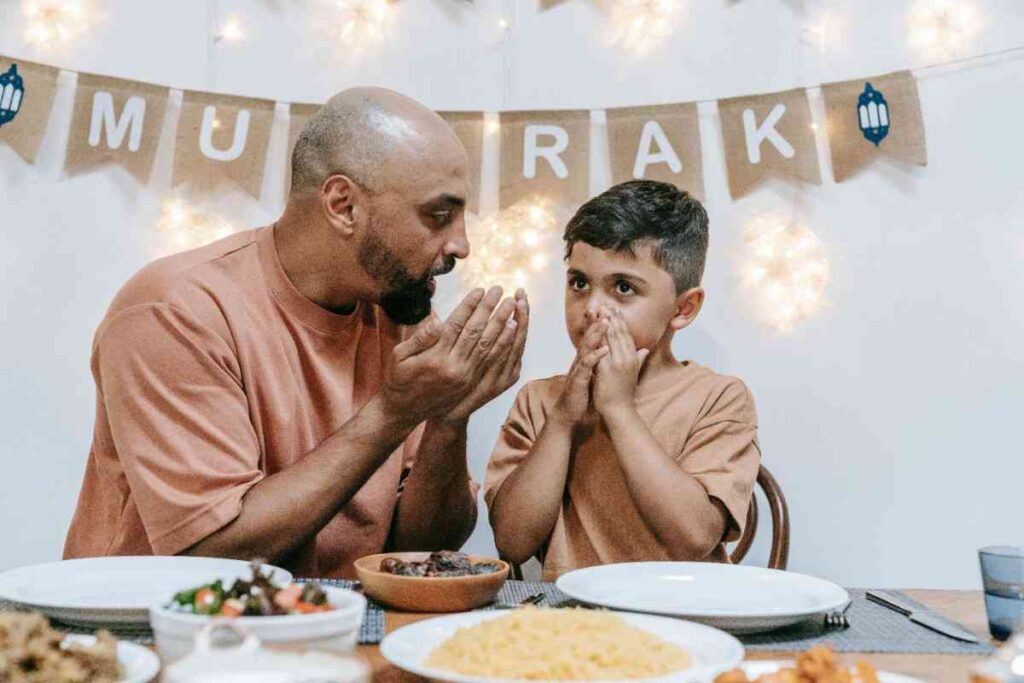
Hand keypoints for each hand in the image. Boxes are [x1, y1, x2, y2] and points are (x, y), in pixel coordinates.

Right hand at [382, 287, 516, 424]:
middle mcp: (453, 367)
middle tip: (499, 290)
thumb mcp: (399, 355)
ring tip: (511, 306)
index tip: (480, 290)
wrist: (405, 411)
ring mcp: (464, 376)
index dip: (469, 305)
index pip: (457, 325)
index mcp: (435, 358)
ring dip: (501, 324)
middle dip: (489, 309)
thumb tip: (437, 319)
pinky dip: (502, 343)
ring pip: (487, 346)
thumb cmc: (398, 378)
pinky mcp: (470, 382)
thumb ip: (420, 337)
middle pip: (476, 332)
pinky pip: (490, 360)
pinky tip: (511, 330)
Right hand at [551, 317, 608, 426]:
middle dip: (595, 322)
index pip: (592, 338)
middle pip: (588, 337)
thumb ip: (599, 363)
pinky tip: (604, 350)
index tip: (608, 310)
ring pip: (586, 348)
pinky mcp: (578, 380)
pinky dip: (595, 357)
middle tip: (604, 306)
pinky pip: (586, 366)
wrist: (568, 412)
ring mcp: (578, 369)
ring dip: (595, 334)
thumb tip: (607, 352)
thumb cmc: (580, 394)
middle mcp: (580, 361)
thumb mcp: (592, 375)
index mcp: (585, 359)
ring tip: (605, 322)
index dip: (598, 324)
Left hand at [592, 308, 648, 415]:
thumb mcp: (633, 373)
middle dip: (612, 317)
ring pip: (611, 337)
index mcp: (633, 357)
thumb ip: (638, 359)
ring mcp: (618, 362)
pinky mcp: (607, 368)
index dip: (620, 321)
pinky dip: (598, 336)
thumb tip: (644, 350)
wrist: (619, 410)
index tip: (614, 309)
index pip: (627, 335)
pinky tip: (593, 327)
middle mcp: (627, 357)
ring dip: (605, 322)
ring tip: (599, 309)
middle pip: (620, 332)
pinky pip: (602, 348)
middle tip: (605, 304)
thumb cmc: (624, 393)